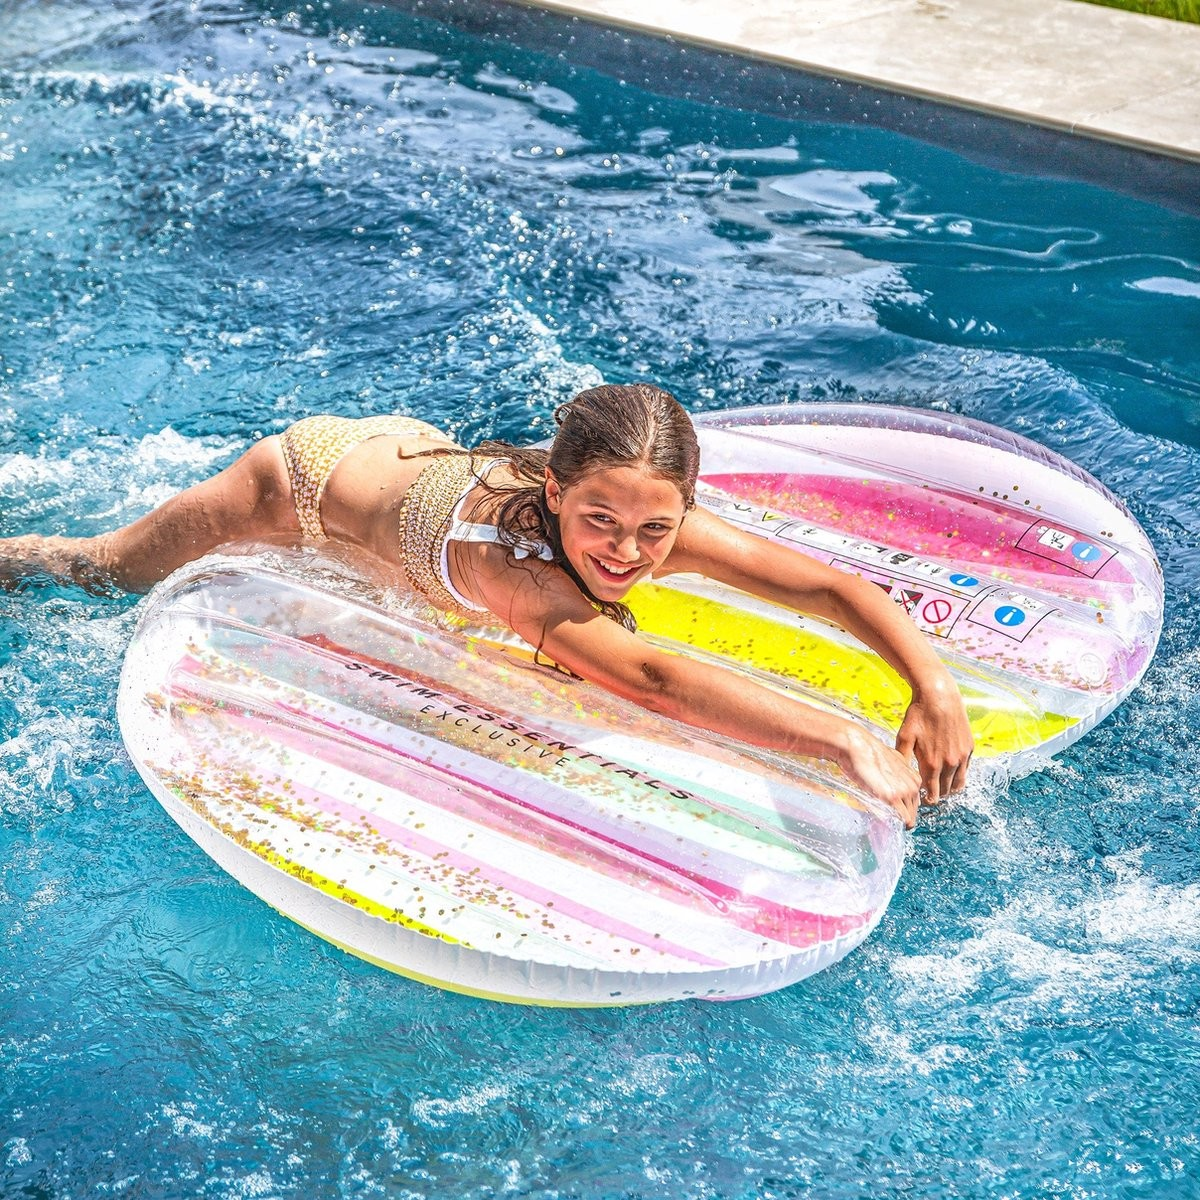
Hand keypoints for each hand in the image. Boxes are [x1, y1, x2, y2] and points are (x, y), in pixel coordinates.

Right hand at [837, 725, 923, 828]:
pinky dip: (895, 824)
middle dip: (900, 817)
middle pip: (912, 812)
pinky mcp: (891, 798)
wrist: (857, 746)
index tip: (892, 810)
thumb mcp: (890, 762)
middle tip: (887, 817)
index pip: (914, 802)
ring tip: (884, 819)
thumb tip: (890, 784)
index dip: (903, 808)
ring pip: (908, 818)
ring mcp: (904, 792)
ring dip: (897, 821)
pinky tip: (884, 821)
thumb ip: (896, 775)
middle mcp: (912, 786)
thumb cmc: (867, 752)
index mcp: (913, 778)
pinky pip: (901, 820)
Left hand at [895, 675, 973, 804]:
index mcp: (931, 764)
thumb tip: (899, 777)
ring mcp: (961, 756)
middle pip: (945, 791)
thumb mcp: (904, 737)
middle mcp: (949, 763)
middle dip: (938, 794)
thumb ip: (902, 759)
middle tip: (930, 792)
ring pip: (959, 784)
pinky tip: (950, 771)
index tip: (923, 799)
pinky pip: (966, 770)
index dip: (927, 798)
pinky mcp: (969, 748)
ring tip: (941, 786)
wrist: (939, 697)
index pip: (932, 793)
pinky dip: (959, 774)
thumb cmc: (918, 716)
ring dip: (950, 788)